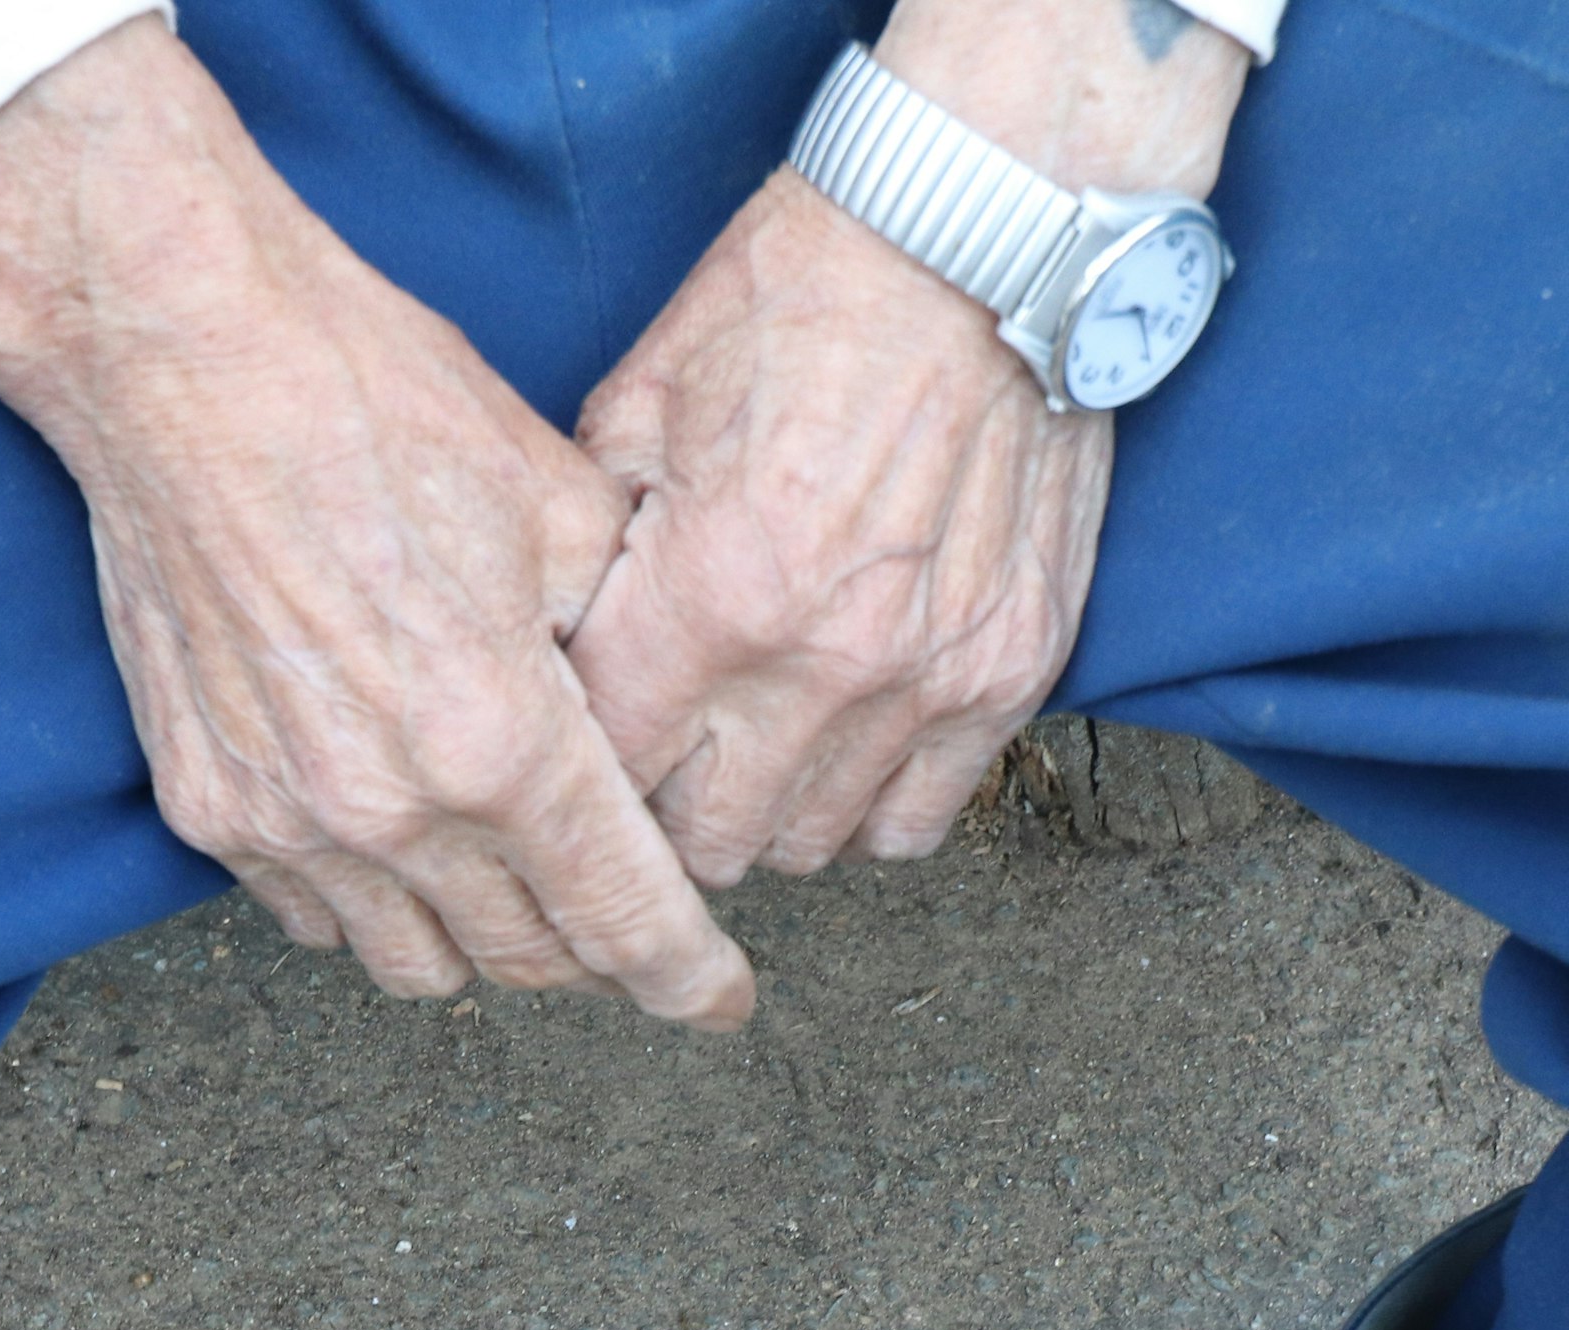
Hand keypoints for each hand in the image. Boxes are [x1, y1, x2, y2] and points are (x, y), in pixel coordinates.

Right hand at [0, 23, 750, 1026]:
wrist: (184, 360)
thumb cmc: (376, 403)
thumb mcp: (564, 512)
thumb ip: (624, 652)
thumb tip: (659, 731)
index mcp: (503, 745)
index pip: (624, 923)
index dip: (688, 979)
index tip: (721, 1001)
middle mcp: (392, 811)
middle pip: (527, 960)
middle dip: (596, 960)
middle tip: (631, 929)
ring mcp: (288, 820)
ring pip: (417, 963)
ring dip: (486, 946)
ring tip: (523, 892)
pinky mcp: (209, 804)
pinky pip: (316, 916)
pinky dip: (379, 907)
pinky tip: (410, 846)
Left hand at [565, 0, 1244, 885]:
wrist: (977, 246)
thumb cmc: (799, 299)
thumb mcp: (642, 400)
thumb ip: (598, 548)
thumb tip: (560, 652)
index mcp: (710, 595)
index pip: (614, 773)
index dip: (589, 765)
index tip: (590, 739)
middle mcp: (821, 662)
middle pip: (709, 840)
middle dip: (670, 811)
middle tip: (667, 758)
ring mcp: (927, 679)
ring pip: (811, 845)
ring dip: (769, 813)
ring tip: (754, 756)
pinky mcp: (1008, 674)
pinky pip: (919, 820)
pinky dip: (869, 806)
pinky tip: (843, 750)